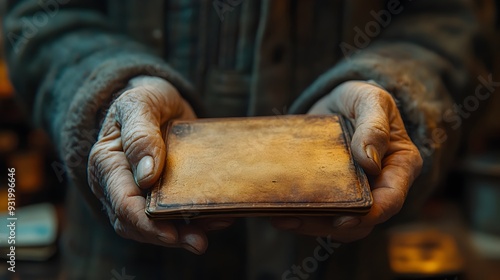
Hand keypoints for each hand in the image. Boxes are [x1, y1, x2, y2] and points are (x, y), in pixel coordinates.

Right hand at [88, 76, 232, 253]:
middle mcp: (118, 184)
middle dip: (167, 236)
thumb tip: (146, 176)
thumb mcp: (140, 104)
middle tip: (199, 242)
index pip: (122, 202)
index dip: (145, 222)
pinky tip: (216, 218)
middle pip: (137, 223)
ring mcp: (139, 192)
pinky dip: (194, 221)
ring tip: (211, 232)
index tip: (171, 231)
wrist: (160, 99)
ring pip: (155, 225)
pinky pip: (172, 215)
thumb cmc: (145, 98)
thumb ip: (139, 135)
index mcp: (107, 163)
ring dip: (183, 234)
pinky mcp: (160, 194)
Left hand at [272, 80, 422, 241]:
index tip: (343, 220)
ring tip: (279, 218)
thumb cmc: (360, 98)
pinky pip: (320, 211)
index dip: (370, 214)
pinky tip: (277, 212)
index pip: (391, 199)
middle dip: (328, 225)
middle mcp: (380, 187)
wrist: (338, 101)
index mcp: (400, 166)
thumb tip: (369, 162)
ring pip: (337, 222)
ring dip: (308, 224)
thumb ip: (373, 126)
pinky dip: (300, 214)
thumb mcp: (370, 100)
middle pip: (360, 220)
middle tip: (295, 220)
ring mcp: (355, 193)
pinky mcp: (332, 193)